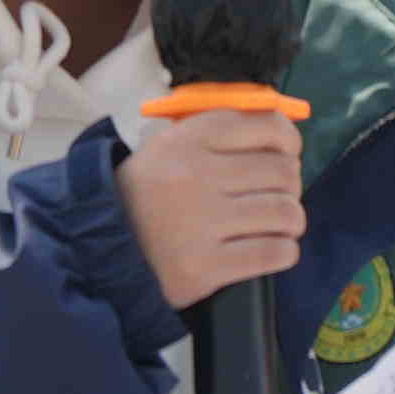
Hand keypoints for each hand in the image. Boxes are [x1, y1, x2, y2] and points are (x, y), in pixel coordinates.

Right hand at [118, 104, 309, 309]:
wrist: (104, 248)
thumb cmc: (148, 193)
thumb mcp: (171, 146)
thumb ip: (221, 135)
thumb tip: (285, 136)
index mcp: (189, 139)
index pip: (268, 126)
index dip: (290, 141)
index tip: (288, 155)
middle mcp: (197, 176)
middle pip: (282, 172)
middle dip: (290, 186)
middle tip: (277, 196)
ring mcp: (202, 224)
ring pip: (285, 213)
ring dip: (290, 220)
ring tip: (276, 225)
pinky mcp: (205, 267)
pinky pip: (274, 253)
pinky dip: (284, 251)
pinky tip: (272, 249)